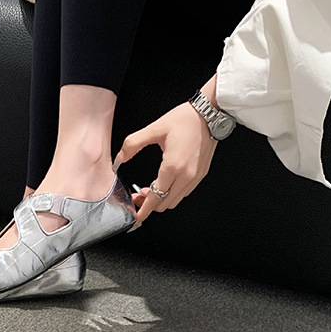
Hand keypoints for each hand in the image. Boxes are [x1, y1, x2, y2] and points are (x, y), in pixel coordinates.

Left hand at [113, 92, 217, 226]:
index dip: (144, 210)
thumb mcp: (155, 128)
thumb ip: (133, 144)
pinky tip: (165, 182)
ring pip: (174, 201)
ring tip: (150, 188)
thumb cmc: (185, 119)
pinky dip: (172, 193)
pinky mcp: (200, 174)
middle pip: (164, 204)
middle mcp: (186, 176)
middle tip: (138, 194)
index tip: (137, 218)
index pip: (155, 197)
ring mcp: (195, 177)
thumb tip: (120, 158)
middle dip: (149, 204)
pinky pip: (184, 193)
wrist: (210, 113)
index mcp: (172, 166)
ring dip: (161, 199)